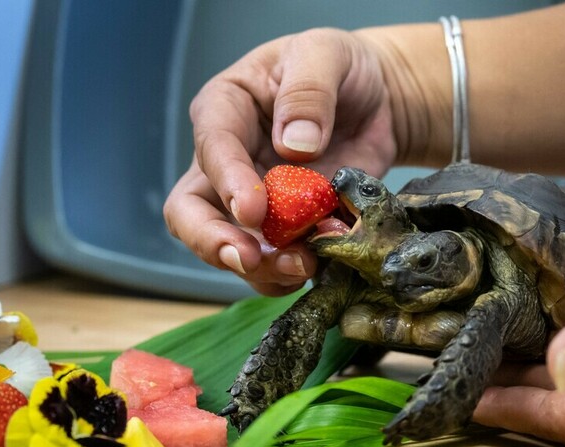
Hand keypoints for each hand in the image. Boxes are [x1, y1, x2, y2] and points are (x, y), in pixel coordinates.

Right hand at [163, 28, 397, 295]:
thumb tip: (294, 145)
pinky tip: (322, 265)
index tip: (253, 210)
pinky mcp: (287, 230)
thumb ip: (308, 91)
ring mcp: (254, 203)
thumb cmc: (337, 68)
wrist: (374, 99)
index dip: (227, 183)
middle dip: (214, 242)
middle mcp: (227, 163)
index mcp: (225, 110)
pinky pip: (276, 262)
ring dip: (262, 268)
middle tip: (249, 258)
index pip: (211, 148)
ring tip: (303, 267)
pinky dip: (295, 273)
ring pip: (231, 248)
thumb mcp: (325, 54)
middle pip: (190, 213)